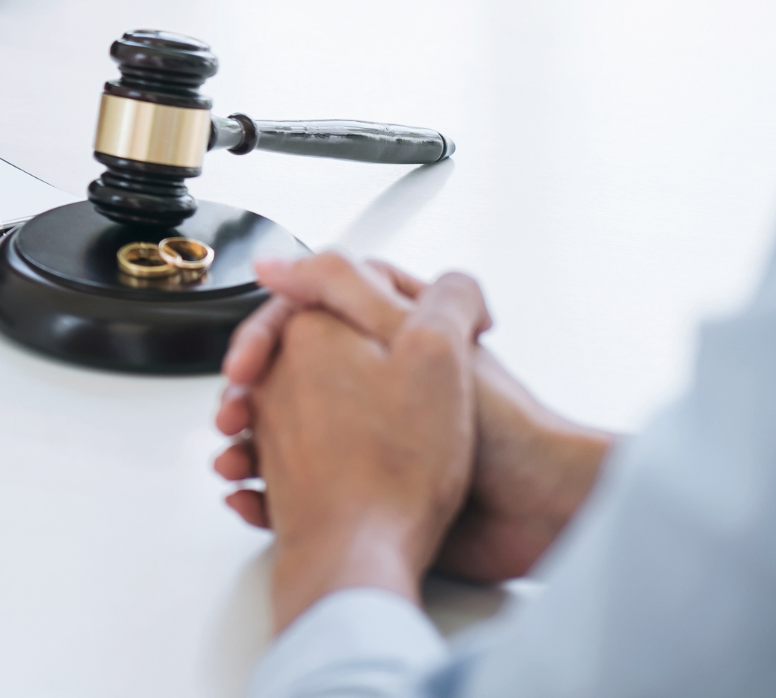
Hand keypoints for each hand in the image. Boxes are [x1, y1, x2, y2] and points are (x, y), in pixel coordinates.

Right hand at [214, 255, 611, 582]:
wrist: (542, 515)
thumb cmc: (503, 430)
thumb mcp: (418, 338)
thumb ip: (347, 289)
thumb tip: (276, 261)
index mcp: (392, 328)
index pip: (306, 313)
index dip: (266, 336)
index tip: (244, 366)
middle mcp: (380, 375)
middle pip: (288, 373)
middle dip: (249, 397)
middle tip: (233, 418)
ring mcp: (374, 432)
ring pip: (287, 431)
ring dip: (251, 446)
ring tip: (236, 466)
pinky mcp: (374, 484)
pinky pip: (304, 485)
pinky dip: (270, 493)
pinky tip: (254, 500)